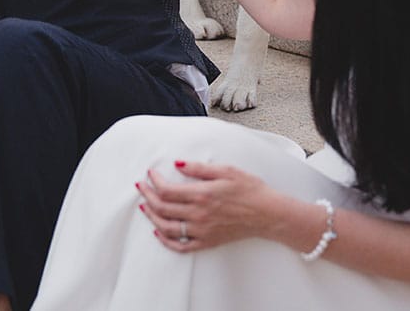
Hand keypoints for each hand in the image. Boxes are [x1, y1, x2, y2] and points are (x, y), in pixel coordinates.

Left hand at [136, 161, 280, 251]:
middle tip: (141, 187)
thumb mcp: (226, 170)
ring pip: (166, 228)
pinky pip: (180, 246)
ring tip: (144, 206)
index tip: (150, 173)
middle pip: (162, 208)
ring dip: (151, 216)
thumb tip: (178, 163)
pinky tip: (159, 232)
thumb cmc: (250, 189)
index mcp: (202, 194)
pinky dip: (166, 241)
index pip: (167, 190)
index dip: (154, 181)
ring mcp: (201, 231)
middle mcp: (198, 214)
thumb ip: (199, 168)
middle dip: (147, 196)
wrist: (267, 213)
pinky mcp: (207, 242)